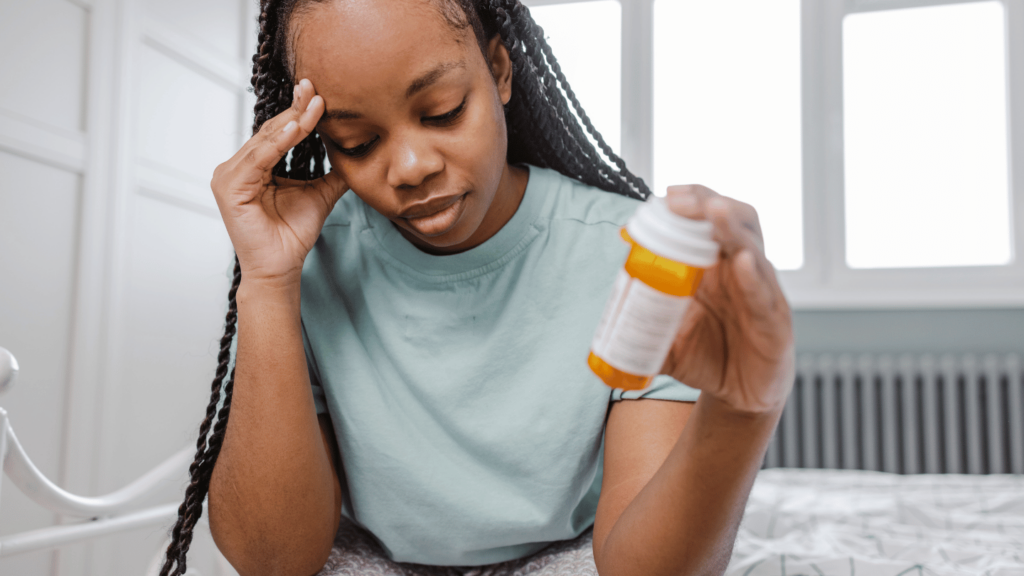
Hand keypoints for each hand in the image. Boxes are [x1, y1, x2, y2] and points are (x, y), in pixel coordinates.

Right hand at [210, 78, 346, 287]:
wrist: (281, 268)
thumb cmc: (293, 235)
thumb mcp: (319, 195)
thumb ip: (332, 173)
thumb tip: (357, 153)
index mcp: (253, 165)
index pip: (278, 132)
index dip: (299, 112)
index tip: (319, 93)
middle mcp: (236, 166)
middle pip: (270, 131)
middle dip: (296, 110)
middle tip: (316, 88)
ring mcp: (228, 176)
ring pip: (265, 141)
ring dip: (292, 122)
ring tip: (314, 104)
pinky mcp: (228, 187)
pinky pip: (257, 159)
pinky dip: (277, 144)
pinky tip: (296, 129)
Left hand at [660, 185, 794, 414]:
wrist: (737, 396)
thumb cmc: (706, 355)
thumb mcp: (665, 337)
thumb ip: (639, 327)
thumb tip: (604, 323)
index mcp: (715, 265)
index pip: (710, 219)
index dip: (692, 201)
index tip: (665, 196)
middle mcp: (741, 271)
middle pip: (736, 220)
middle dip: (708, 203)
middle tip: (680, 199)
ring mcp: (762, 293)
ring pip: (754, 249)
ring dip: (733, 228)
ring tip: (715, 212)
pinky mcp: (776, 324)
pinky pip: (767, 295)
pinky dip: (754, 277)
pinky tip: (742, 262)